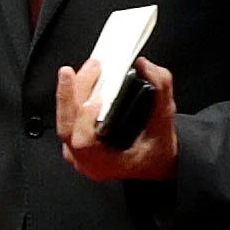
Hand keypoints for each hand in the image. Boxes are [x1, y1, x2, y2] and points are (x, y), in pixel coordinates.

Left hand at [59, 54, 179, 182]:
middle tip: (91, 68)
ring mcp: (75, 150)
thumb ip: (160, 91)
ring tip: (91, 68)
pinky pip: (67, 115)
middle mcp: (85, 160)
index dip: (85, 120)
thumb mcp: (165, 122)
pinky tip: (85, 78)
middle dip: (74, 92)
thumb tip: (144, 66)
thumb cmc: (155, 151)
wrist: (151, 162)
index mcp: (105, 163)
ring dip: (74, 90)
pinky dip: (74, 94)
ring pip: (65, 118)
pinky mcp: (73, 138)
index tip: (97, 100)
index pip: (83, 143)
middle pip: (67, 124)